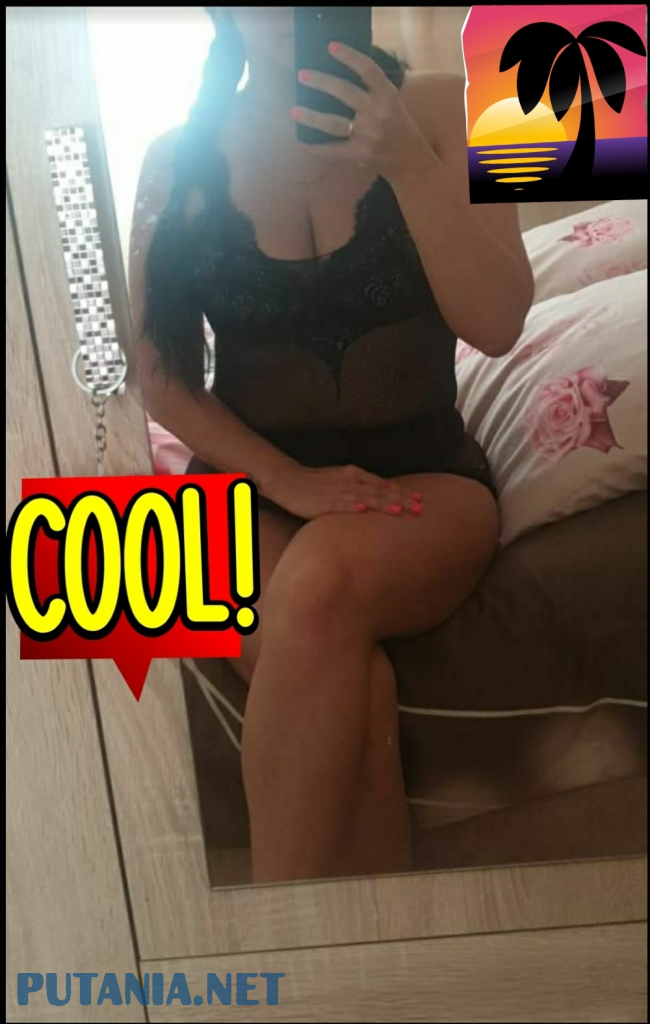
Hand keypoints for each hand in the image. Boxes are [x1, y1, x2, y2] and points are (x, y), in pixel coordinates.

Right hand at [271, 463, 423, 520]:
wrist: (289, 481)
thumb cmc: (316, 484)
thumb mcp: (342, 481)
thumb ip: (360, 488)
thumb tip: (379, 498)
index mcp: (355, 474)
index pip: (383, 484)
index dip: (402, 492)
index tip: (419, 499)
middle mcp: (349, 480)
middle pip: (379, 490)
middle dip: (401, 500)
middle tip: (419, 509)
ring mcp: (337, 491)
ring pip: (365, 497)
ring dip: (383, 504)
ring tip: (399, 511)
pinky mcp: (324, 502)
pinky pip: (340, 504)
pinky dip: (352, 506)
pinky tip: (363, 510)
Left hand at [291, 42, 432, 181]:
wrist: (409, 159)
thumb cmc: (396, 124)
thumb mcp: (391, 101)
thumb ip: (371, 88)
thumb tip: (339, 72)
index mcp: (387, 95)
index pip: (368, 70)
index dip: (350, 57)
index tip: (331, 47)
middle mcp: (377, 113)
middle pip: (345, 93)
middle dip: (321, 82)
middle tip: (302, 75)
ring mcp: (367, 135)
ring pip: (333, 123)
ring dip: (311, 117)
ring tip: (294, 110)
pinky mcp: (359, 154)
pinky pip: (332, 150)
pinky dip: (316, 147)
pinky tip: (303, 141)